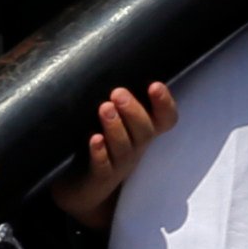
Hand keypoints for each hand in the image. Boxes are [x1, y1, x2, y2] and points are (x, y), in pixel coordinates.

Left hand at [49, 82, 176, 230]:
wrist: (82, 191)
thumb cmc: (99, 147)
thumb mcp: (111, 120)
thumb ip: (114, 99)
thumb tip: (104, 57)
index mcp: (142, 132)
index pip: (165, 119)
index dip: (164, 104)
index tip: (155, 85)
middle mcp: (135, 148)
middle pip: (144, 131)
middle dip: (134, 111)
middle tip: (118, 93)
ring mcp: (118, 165)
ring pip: (123, 148)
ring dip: (115, 127)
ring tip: (105, 108)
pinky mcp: (98, 178)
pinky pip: (102, 167)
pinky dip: (99, 153)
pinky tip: (94, 140)